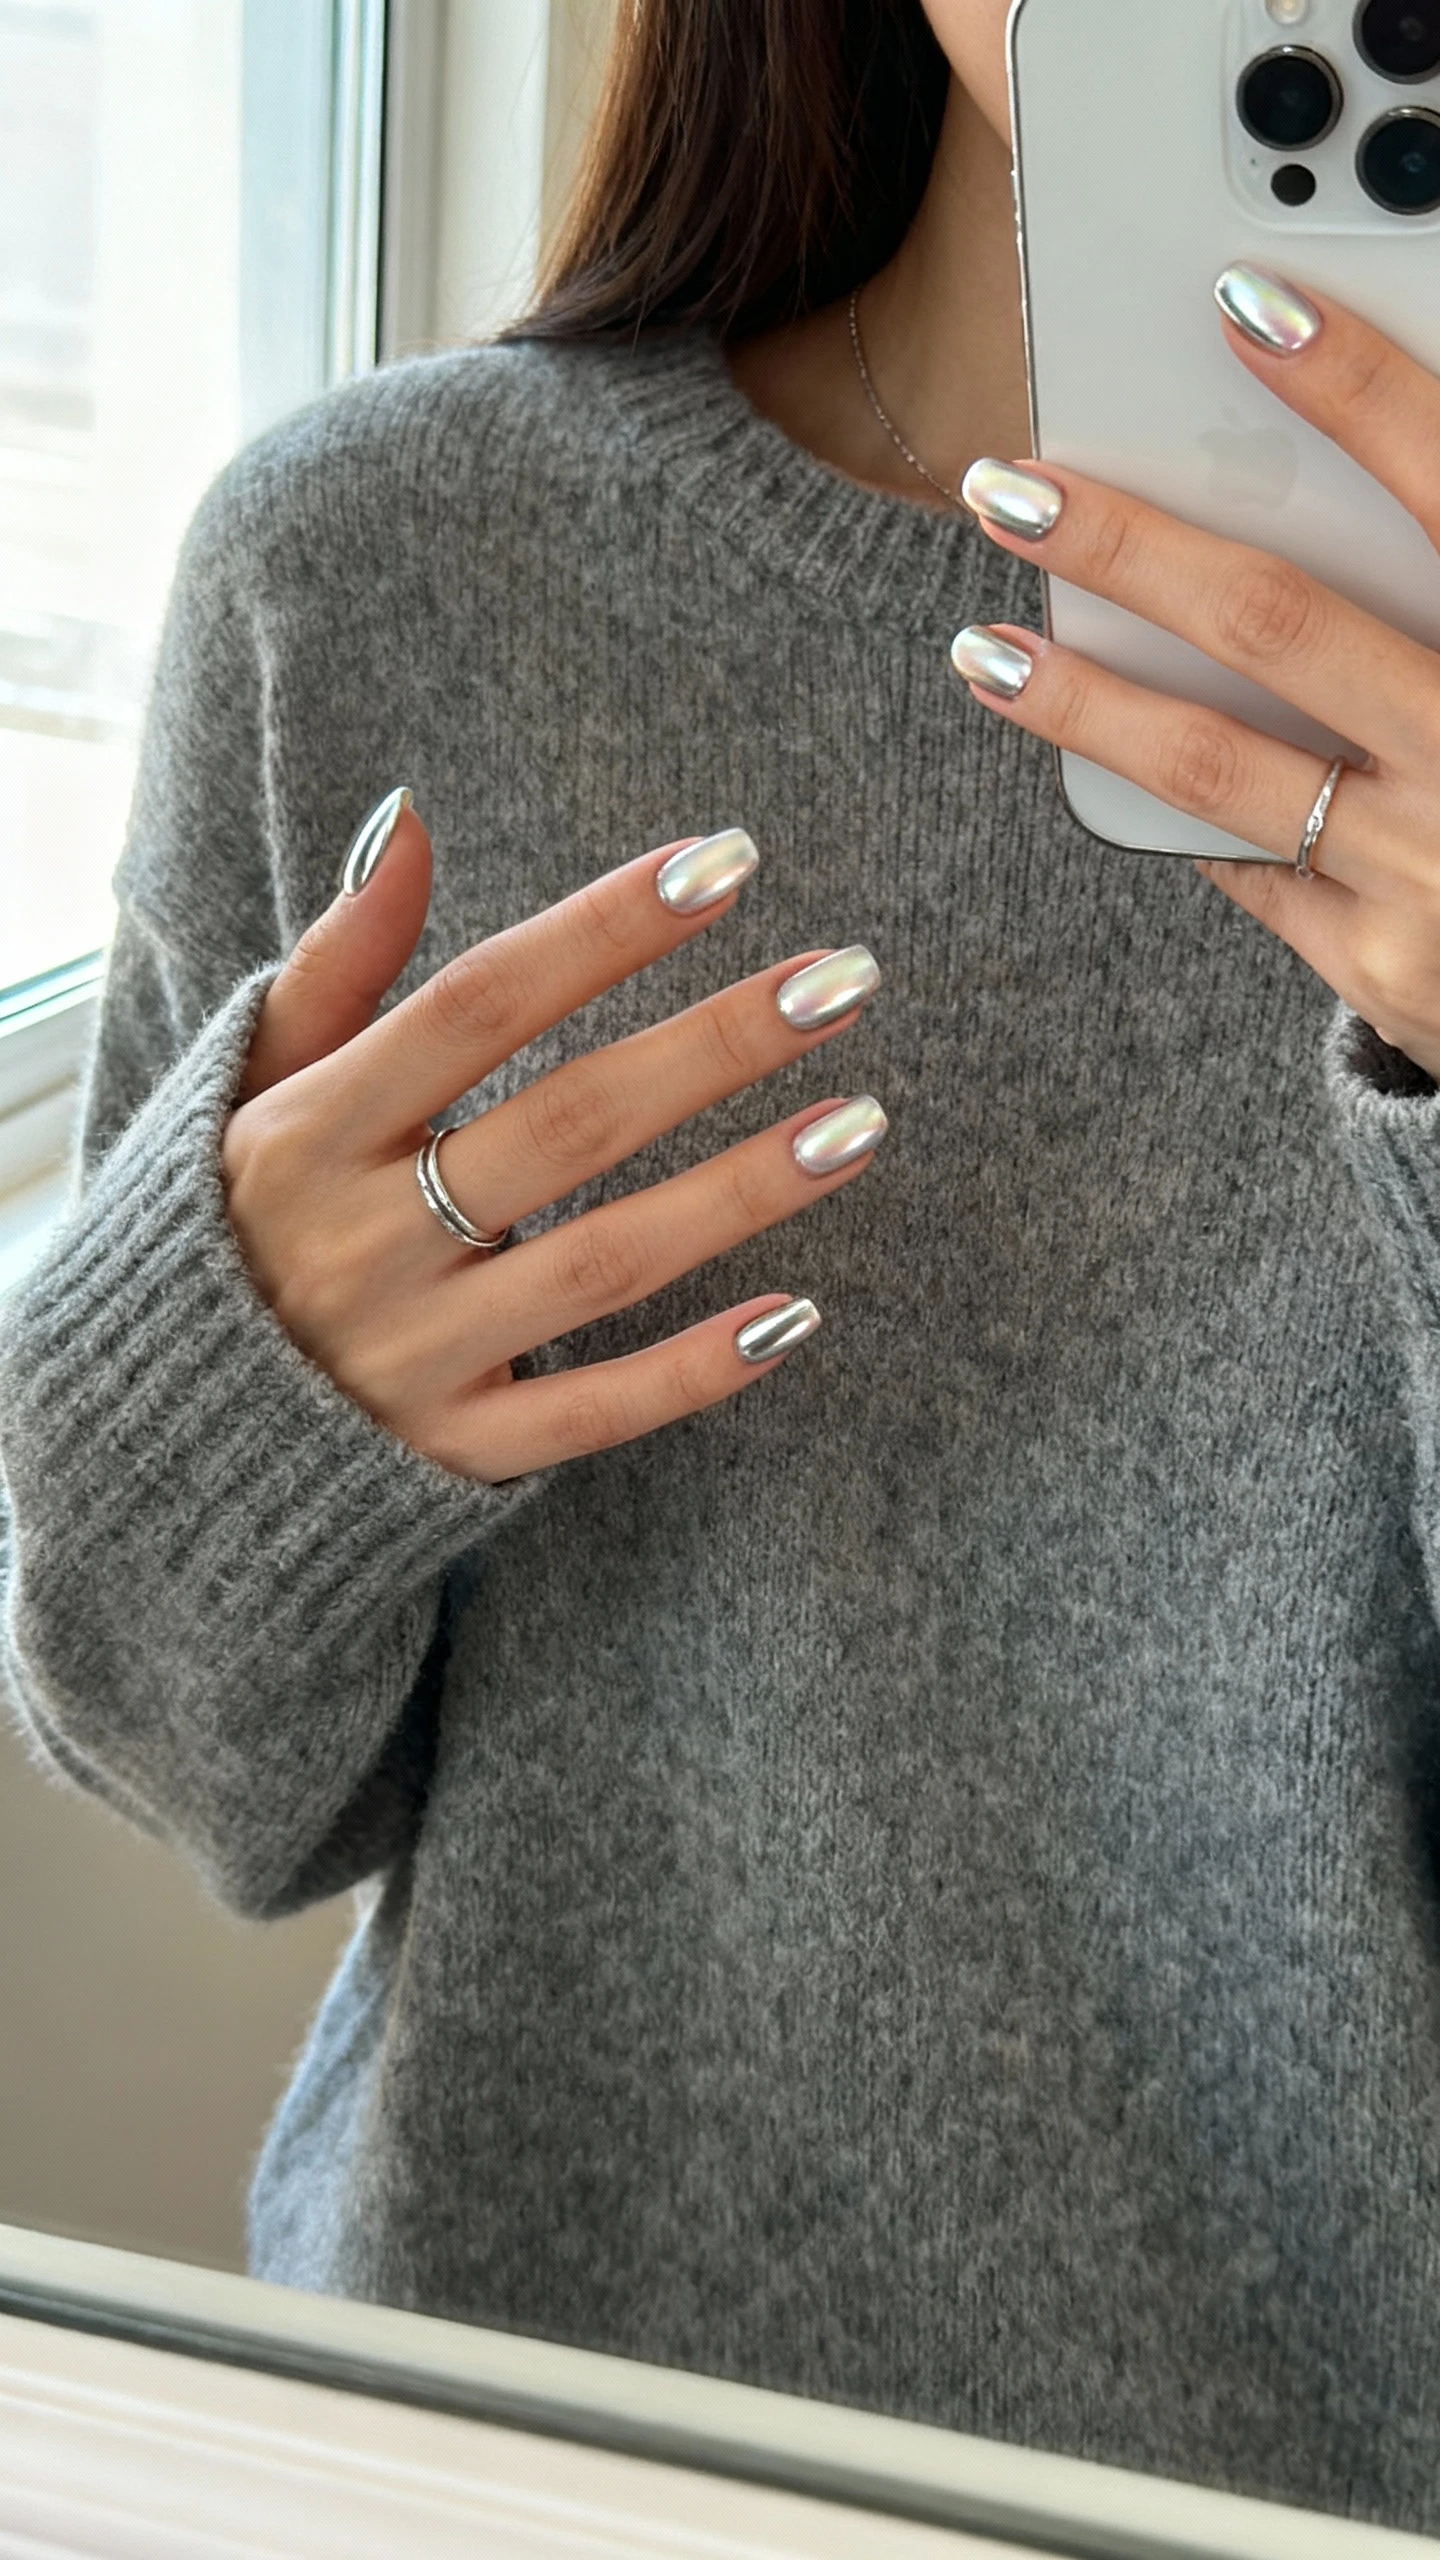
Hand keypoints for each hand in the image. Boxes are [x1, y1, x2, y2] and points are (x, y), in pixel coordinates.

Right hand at [220, 803, 884, 1482]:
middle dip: (711, 1048)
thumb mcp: (258, 1086)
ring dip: (737, 1194)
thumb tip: (411, 818)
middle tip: (844, 981)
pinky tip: (796, 1313)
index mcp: (311, 1130)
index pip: (478, 1006)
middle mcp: (362, 1239)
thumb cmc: (241, 1220)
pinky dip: (690, 1369)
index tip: (724, 863)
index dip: (602, 931)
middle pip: (565, 1126)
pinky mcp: (453, 1450)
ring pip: (598, 1265)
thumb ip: (339, 959)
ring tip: (859, 1123)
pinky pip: (588, 1411)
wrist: (164, 1431)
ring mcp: (413, 1353)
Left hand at [951, 265, 1439, 1078]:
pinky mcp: (1379, 968)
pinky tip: (1095, 753)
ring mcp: (1427, 876)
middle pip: (1278, 625)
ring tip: (986, 650)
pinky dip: (1175, 807)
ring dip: (1087, 701)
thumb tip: (1339, 467)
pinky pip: (1251, 867)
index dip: (1354, 391)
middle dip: (1130, 549)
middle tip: (1009, 491)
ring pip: (1217, 768)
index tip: (1245, 303)